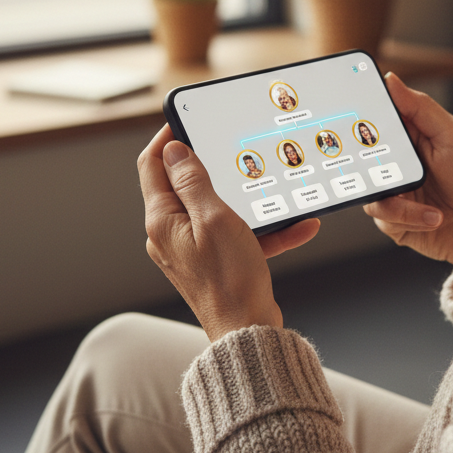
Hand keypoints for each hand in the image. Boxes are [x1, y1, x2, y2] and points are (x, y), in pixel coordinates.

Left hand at [138, 125, 320, 340]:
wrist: (248, 334)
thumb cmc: (230, 280)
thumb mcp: (215, 218)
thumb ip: (193, 181)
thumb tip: (174, 149)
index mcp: (163, 221)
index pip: (153, 165)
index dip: (168, 138)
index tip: (187, 119)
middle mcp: (171, 234)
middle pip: (186, 185)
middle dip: (216, 166)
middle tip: (236, 147)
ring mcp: (193, 249)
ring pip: (220, 210)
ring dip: (251, 200)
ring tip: (278, 191)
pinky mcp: (216, 263)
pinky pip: (241, 235)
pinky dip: (266, 229)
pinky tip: (299, 226)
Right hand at [363, 74, 452, 288]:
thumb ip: (421, 108)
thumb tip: (391, 80)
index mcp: (413, 137)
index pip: (380, 118)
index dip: (364, 112)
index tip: (354, 108)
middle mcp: (400, 164)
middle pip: (364, 154)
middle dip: (370, 159)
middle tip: (391, 165)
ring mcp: (396, 193)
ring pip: (368, 188)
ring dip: (398, 197)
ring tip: (429, 202)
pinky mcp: (396, 221)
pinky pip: (383, 216)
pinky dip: (409, 217)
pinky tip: (434, 217)